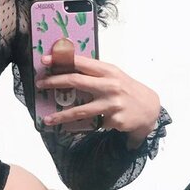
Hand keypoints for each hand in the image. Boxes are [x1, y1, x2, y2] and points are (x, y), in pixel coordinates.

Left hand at [36, 39, 160, 148]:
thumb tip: (67, 70)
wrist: (149, 108)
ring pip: (80, 110)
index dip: (62, 61)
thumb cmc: (126, 89)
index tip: (45, 61)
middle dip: (55, 82)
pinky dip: (85, 125)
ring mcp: (112, 103)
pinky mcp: (114, 119)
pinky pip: (93, 123)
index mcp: (108, 70)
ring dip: (61, 116)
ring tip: (48, 120)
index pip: (81, 62)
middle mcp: (109, 85)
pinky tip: (79, 128)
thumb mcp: (114, 76)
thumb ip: (94, 73)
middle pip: (76, 81)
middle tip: (40, 85)